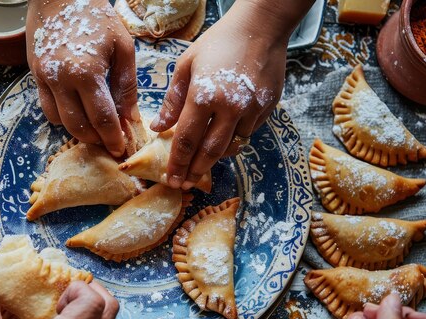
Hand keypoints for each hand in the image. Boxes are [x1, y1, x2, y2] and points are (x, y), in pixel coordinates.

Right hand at [26, 0, 138, 156]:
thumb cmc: (97, 17)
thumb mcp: (123, 47)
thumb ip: (127, 85)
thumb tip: (130, 116)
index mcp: (86, 73)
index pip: (102, 118)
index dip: (113, 138)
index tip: (121, 149)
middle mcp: (60, 80)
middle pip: (78, 126)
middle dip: (96, 140)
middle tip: (110, 144)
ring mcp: (44, 78)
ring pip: (58, 121)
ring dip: (77, 131)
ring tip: (95, 130)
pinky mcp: (34, 74)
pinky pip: (46, 107)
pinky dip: (62, 116)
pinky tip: (78, 112)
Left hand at [150, 0, 312, 189]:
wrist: (261, 27)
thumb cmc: (218, 43)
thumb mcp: (187, 66)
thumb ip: (173, 101)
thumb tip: (159, 128)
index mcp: (204, 96)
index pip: (187, 140)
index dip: (178, 163)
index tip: (172, 179)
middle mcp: (230, 108)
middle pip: (210, 151)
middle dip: (195, 171)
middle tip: (185, 183)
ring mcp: (251, 110)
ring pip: (232, 146)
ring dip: (215, 159)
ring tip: (201, 166)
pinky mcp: (266, 109)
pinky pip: (247, 133)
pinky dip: (233, 141)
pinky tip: (223, 141)